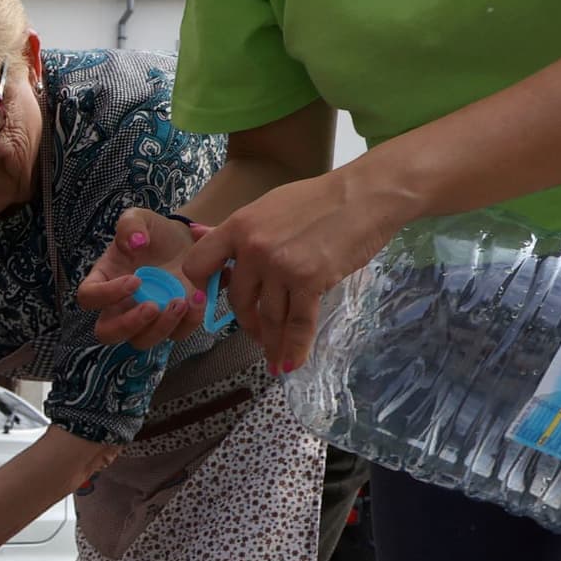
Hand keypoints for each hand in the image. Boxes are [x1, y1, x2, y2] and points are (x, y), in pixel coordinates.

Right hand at [75, 206, 208, 350]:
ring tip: (182, 301)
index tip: (135, 280)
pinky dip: (188, 322)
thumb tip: (134, 243)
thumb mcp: (140, 218)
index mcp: (104, 280)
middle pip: (107, 333)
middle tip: (152, 306)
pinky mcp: (172, 323)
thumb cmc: (155, 233)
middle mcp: (120, 305)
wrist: (186, 242)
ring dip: (161, 327)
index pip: (89, 297)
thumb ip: (130, 225)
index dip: (106, 295)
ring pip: (141, 341)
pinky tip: (198, 298)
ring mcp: (146, 319)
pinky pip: (176, 335)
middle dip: (129, 324)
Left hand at [178, 171, 400, 372]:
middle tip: (256, 332)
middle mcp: (253, 248)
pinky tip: (290, 364)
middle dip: (248, 322)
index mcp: (239, 227)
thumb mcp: (268, 206)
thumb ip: (237, 230)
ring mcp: (280, 266)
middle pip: (239, 299)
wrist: (363, 196)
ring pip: (269, 316)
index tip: (212, 301)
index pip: (199, 265)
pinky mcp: (309, 281)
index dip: (202, 288)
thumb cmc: (318, 199)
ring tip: (273, 357)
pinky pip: (298, 323)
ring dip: (271, 341)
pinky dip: (294, 348)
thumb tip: (197, 233)